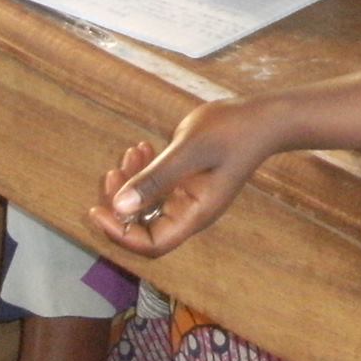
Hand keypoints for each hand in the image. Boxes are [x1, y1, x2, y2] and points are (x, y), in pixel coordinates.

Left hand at [85, 100, 284, 256]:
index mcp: (195, 214)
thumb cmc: (231, 132)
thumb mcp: (189, 151)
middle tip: (112, 173)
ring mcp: (189, 196)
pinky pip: (157, 185)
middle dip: (122, 203)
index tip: (100, 209)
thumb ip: (155, 179)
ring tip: (130, 153)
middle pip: (144, 226)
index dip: (121, 233)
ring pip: (147, 203)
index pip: (151, 243)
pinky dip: (144, 170)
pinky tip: (142, 147)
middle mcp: (190, 211)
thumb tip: (120, 206)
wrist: (261, 118)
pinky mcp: (187, 180)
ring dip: (131, 182)